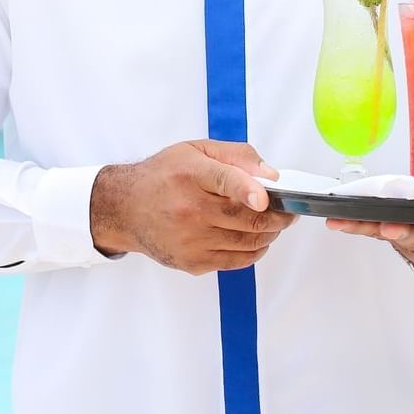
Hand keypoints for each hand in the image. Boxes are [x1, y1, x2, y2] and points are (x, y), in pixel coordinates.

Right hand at [90, 140, 295, 274]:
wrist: (126, 208)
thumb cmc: (163, 176)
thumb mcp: (195, 150)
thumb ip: (235, 156)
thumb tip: (270, 175)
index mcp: (189, 174)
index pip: (223, 181)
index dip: (247, 189)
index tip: (266, 198)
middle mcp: (188, 209)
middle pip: (246, 218)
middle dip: (278, 216)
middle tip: (288, 210)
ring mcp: (191, 240)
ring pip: (248, 242)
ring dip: (270, 233)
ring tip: (274, 223)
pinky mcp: (193, 262)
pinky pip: (237, 260)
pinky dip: (255, 250)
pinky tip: (256, 239)